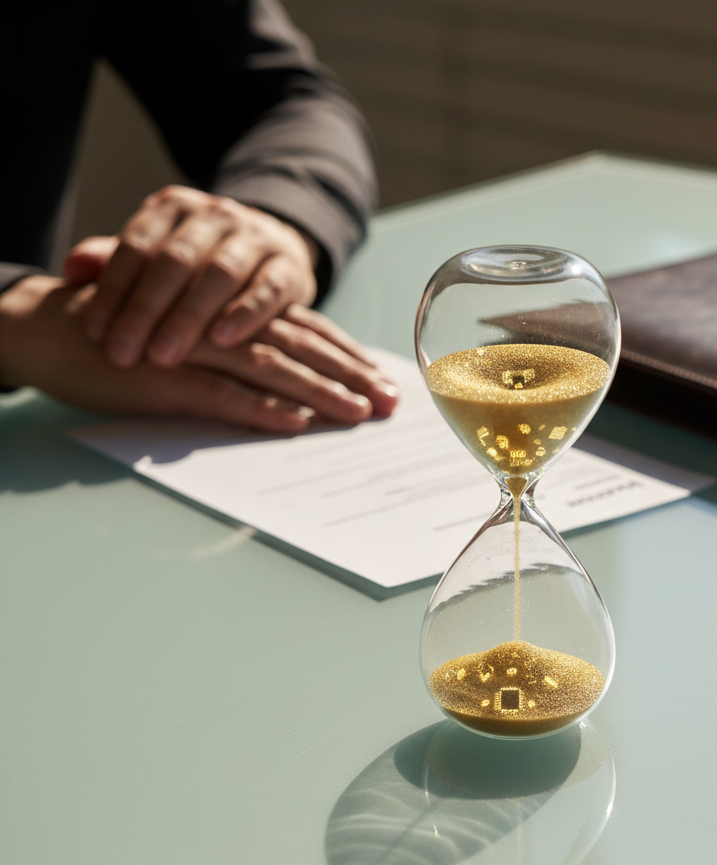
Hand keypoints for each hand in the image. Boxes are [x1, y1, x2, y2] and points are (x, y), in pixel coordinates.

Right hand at [0, 277, 397, 430]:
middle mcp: (222, 326)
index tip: (384, 381)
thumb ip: (241, 357)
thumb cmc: (133, 338)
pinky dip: (258, 409)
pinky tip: (293, 425)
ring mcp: (194, 350)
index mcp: (234, 315)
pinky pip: (219, 395)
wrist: (54, 328)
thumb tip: (294, 395)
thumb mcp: (196, 342)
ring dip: (318, 393)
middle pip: (301, 349)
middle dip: (350, 376)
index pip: (306, 331)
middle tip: (389, 403)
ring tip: (356, 414)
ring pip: (270, 369)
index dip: (347, 356)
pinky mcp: (163, 379)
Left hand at [72, 185, 318, 368]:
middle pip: (174, 262)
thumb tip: (71, 268)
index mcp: (172, 208)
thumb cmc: (205, 264)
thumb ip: (116, 263)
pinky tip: (223, 340)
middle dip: (146, 311)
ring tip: (165, 357)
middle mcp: (214, 215)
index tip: (95, 334)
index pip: (136, 247)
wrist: (276, 251)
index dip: (113, 291)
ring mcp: (255, 238)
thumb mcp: (159, 256)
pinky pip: (266, 289)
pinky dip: (245, 314)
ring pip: (219, 275)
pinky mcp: (289, 267)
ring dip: (188, 317)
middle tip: (124, 354)